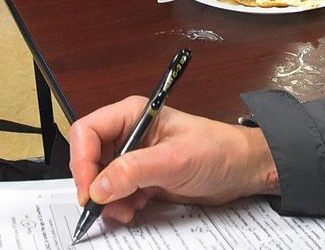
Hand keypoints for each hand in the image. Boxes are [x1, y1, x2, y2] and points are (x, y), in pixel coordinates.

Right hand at [69, 96, 279, 222]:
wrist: (243, 170)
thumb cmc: (219, 150)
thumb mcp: (176, 159)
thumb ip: (135, 171)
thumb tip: (99, 186)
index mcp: (133, 115)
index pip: (87, 132)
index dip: (82, 161)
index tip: (90, 190)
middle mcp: (130, 134)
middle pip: (89, 159)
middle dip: (95, 185)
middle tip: (104, 206)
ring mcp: (135, 158)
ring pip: (101, 181)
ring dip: (108, 200)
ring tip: (127, 210)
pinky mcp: (142, 178)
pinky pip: (116, 194)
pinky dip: (120, 206)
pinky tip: (136, 208)